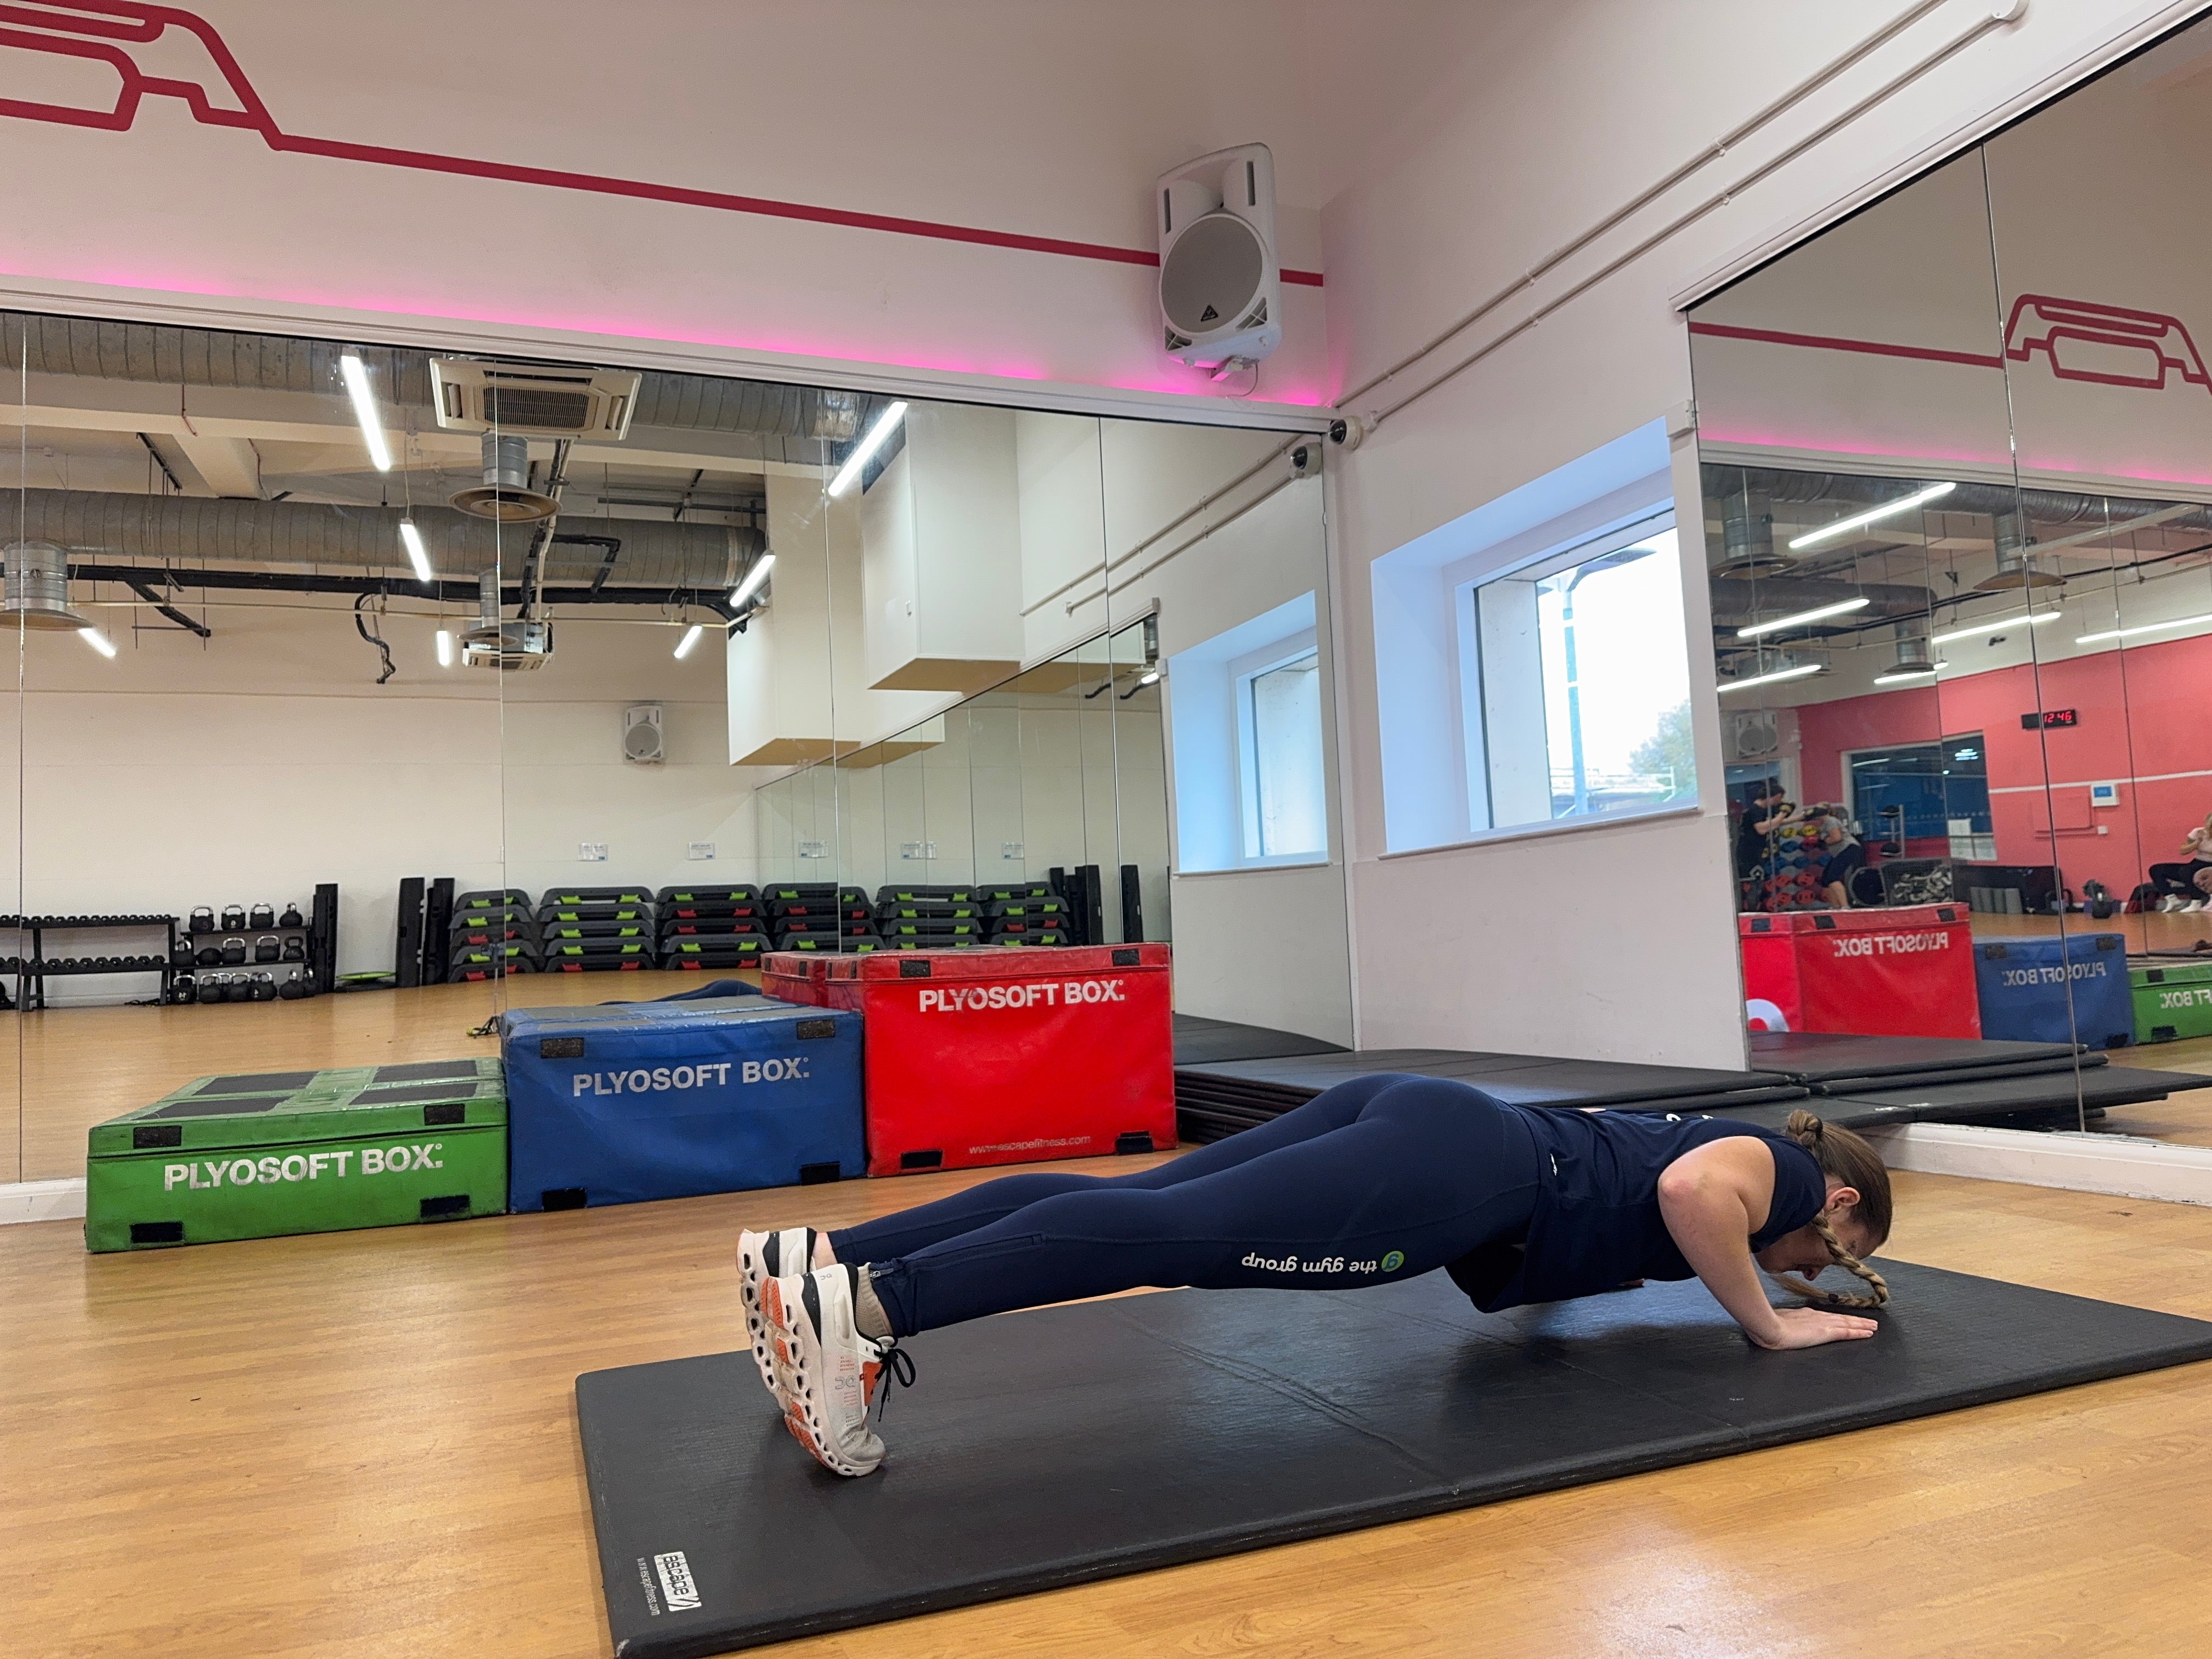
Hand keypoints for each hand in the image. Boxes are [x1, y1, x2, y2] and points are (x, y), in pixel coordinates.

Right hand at [1752, 1305, 1879, 1349]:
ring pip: (1848, 1323)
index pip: (1827, 1316)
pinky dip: (1858, 1332)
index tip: (1848, 1318)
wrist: (1768, 1326)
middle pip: (1841, 1318)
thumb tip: (1780, 1324)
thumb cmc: (1767, 1325)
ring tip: (1874, 1326)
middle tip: (1870, 1322)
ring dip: (1862, 1325)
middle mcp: (1816, 1316)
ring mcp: (1822, 1324)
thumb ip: (1783, 1322)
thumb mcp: (1776, 1321)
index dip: (1840, 1317)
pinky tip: (1868, 1333)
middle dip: (1856, 1320)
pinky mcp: (1826, 1332)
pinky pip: (1847, 1332)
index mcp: (1804, 1314)